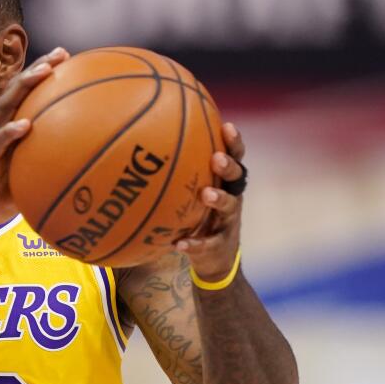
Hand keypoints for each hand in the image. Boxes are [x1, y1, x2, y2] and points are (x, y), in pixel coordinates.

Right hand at [0, 48, 69, 241]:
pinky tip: (25, 125)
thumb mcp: (24, 183)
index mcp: (7, 132)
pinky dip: (10, 132)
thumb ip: (42, 171)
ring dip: (24, 88)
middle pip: (16, 91)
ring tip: (43, 73)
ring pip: (5, 107)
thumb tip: (78, 173)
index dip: (42, 76)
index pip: (25, 97)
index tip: (66, 59)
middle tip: (60, 54)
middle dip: (37, 69)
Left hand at [175, 122, 244, 279]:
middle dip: (229, 166)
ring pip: (229, 207)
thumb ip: (181, 173)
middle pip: (237, 177)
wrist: (216, 258)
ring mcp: (228, 222)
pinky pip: (206, 244)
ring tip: (207, 194)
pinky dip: (192, 244)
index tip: (228, 126)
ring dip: (219, 199)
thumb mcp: (194, 193)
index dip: (234, 142)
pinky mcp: (219, 245)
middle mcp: (233, 198)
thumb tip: (147, 146)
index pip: (235, 157)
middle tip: (216, 159)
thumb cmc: (200, 215)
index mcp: (226, 183)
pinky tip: (178, 244)